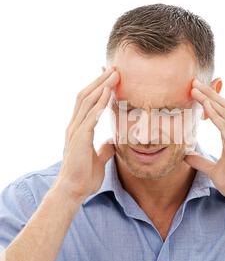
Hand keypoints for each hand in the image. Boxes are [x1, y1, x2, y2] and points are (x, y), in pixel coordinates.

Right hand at [54, 67, 119, 203]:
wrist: (73, 191)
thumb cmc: (84, 176)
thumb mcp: (99, 158)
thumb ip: (104, 148)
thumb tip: (112, 141)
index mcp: (79, 129)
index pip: (87, 102)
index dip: (98, 88)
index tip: (110, 77)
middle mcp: (75, 126)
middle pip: (86, 96)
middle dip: (100, 81)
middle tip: (114, 69)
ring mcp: (75, 132)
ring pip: (86, 102)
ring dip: (101, 87)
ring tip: (114, 75)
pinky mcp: (78, 140)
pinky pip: (89, 118)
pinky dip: (98, 105)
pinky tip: (108, 95)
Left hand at [184, 79, 224, 209]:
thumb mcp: (213, 170)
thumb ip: (200, 161)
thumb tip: (186, 156)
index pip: (221, 112)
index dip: (209, 100)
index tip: (196, 92)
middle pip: (223, 106)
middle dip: (208, 93)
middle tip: (193, 83)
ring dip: (209, 100)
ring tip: (196, 89)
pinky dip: (216, 116)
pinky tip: (206, 108)